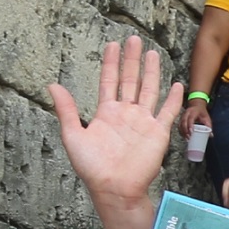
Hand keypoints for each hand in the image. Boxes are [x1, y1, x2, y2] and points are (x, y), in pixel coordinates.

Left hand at [53, 36, 177, 203]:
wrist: (115, 187)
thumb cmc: (92, 167)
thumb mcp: (73, 136)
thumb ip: (66, 110)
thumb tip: (52, 85)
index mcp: (106, 113)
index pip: (109, 81)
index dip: (111, 63)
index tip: (112, 45)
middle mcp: (126, 114)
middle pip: (130, 80)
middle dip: (131, 60)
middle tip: (134, 40)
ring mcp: (143, 122)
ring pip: (149, 90)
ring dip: (151, 72)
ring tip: (152, 54)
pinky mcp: (158, 133)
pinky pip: (167, 112)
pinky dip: (173, 99)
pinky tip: (176, 85)